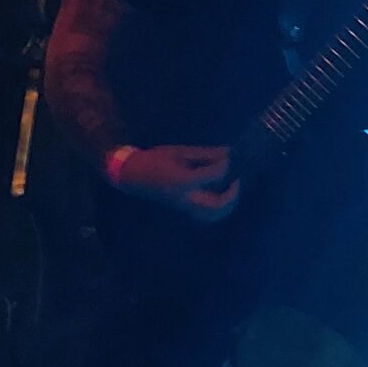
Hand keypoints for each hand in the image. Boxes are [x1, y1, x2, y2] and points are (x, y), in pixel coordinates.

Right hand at [113, 145, 240, 222]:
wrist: (131, 175)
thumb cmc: (154, 159)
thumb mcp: (180, 152)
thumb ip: (205, 154)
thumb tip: (228, 152)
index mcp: (185, 180)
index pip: (215, 174)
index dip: (226, 165)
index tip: (231, 156)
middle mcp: (186, 197)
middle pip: (217, 205)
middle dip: (232, 194)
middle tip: (236, 179)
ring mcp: (183, 206)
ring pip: (212, 214)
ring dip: (226, 204)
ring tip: (229, 188)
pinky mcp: (182, 208)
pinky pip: (204, 213)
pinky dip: (215, 207)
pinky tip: (217, 193)